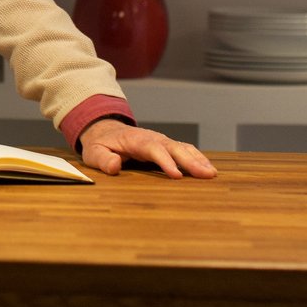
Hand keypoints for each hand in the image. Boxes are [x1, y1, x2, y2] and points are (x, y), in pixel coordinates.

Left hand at [78, 118, 216, 179]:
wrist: (106, 131)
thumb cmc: (101, 144)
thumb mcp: (94, 152)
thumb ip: (103, 159)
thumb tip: (114, 166)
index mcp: (136, 140)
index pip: (154, 149)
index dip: (166, 161)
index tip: (177, 175)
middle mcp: (153, 139)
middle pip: (174, 148)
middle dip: (191, 161)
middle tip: (207, 175)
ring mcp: (162, 142)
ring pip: (183, 148)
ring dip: (198, 160)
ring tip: (212, 174)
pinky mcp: (167, 147)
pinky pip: (185, 150)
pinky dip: (198, 158)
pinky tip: (208, 169)